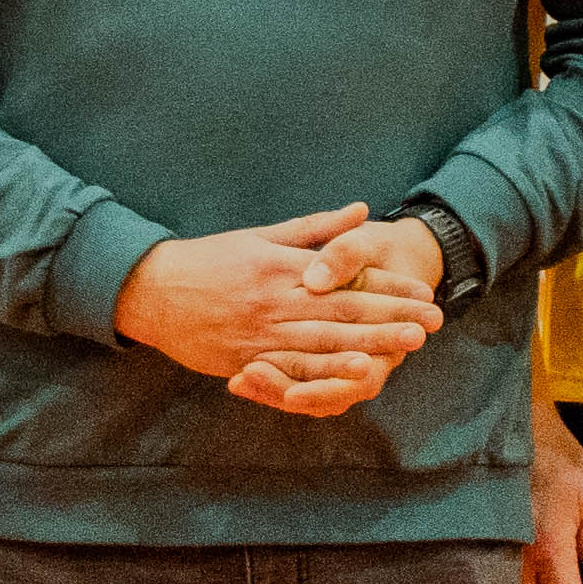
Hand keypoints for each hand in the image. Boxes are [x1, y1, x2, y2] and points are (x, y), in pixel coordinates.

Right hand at [117, 206, 438, 409]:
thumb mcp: (259, 235)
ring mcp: (261, 331)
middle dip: (392, 317)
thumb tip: (360, 210)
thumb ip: (314, 228)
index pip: (346, 278)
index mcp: (283, 267)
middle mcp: (276, 300)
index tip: (423, 291)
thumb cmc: (206, 259)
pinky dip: (327, 371)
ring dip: (371, 343)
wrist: (149, 290)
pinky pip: (293, 367)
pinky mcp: (247, 358)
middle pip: (344, 311)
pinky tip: (355, 373)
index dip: (387, 287)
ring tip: (408, 345)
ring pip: (325, 340)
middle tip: (433, 321)